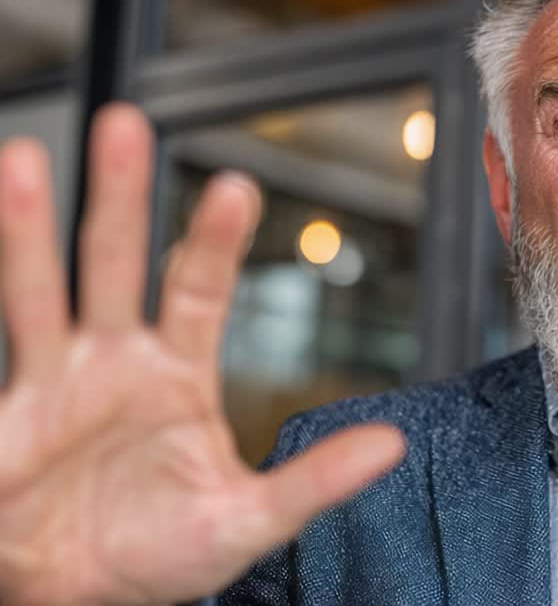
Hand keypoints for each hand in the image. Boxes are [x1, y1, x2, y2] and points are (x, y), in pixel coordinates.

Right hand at [0, 105, 404, 605]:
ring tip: (24, 162)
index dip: (213, 241)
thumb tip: (391, 444)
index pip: (199, 290)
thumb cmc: (162, 554)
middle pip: (116, 262)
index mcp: (177, 374)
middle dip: (121, 196)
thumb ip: (314, 480)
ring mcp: (52, 381)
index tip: (235, 186)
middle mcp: (114, 360)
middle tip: (124, 125)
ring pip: (39, 290)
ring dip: (28, 228)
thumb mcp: (248, 521)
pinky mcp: (1, 418)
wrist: (80, 601)